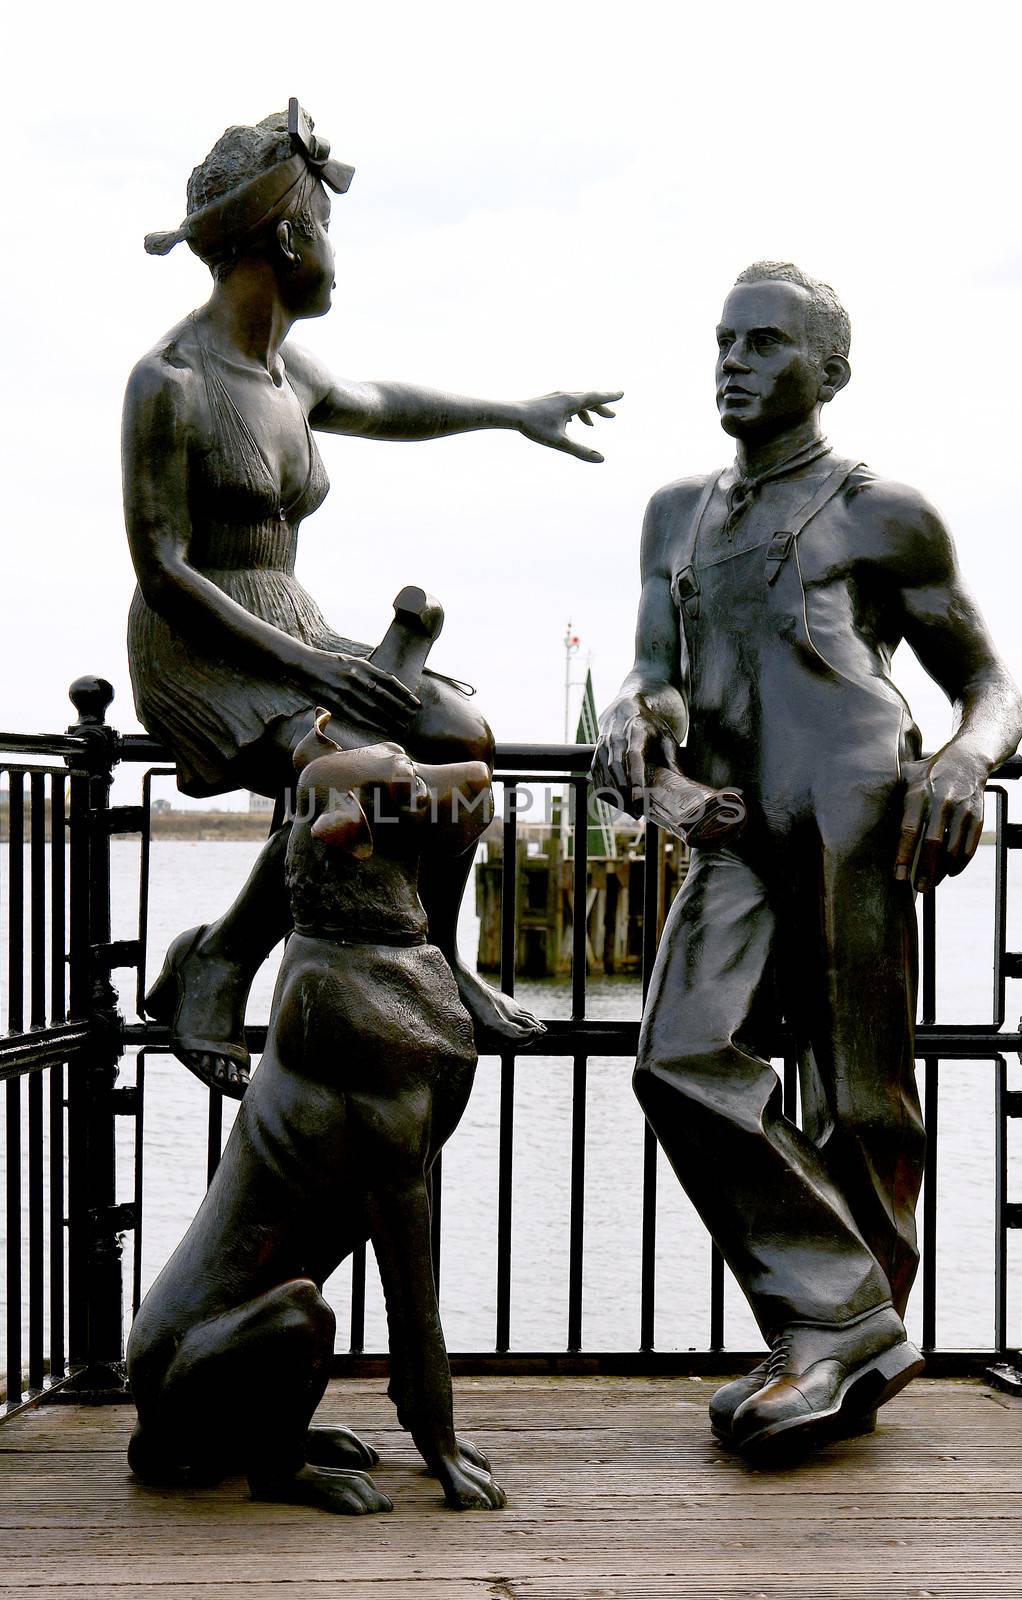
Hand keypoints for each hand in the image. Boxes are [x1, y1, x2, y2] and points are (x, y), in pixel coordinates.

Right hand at [299, 650, 420, 732]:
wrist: (304, 663)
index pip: (389, 681)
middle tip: (411, 718)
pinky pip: (356, 714)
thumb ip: (369, 671)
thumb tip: (388, 681)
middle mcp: (357, 676)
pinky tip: (380, 728)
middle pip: (384, 696)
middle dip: (400, 708)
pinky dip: (370, 722)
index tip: (415, 703)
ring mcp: (345, 689)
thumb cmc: (330, 662)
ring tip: (400, 726)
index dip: (404, 693)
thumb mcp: (352, 661)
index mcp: (363, 666)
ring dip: (388, 718)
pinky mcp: (335, 700)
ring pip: (372, 707)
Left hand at [516, 390, 621, 462]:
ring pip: (577, 401)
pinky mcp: (548, 401)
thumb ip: (581, 451)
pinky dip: (574, 411)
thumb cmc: (535, 427)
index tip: (622, 394)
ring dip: (587, 411)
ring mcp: (556, 397)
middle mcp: (565, 396)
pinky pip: (566, 404)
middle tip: (612, 415)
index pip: (596, 398)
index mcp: (571, 402)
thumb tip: (601, 459)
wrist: (512, 414)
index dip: (610, 397)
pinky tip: (571, 421)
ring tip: (592, 425)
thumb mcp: (560, 442)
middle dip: (601, 407)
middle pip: (588, 399)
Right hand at [592, 698, 675, 807]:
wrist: (625, 709)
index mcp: (636, 732)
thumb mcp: (666, 737)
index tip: (638, 798)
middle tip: (636, 813)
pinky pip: (596, 774)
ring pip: (604, 773)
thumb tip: (681, 783)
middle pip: (616, 769)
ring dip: (614, 794)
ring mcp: (603, 745)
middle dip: (624, 793)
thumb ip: (672, 759)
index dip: (635, 778)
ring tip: (628, 811)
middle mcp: (615, 738)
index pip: (633, 757)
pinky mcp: (596, 752)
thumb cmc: (650, 726)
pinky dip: (603, 789)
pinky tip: (614, 801)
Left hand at [895, 753, 987, 892]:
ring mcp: (960, 810)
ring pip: (952, 849)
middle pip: (932, 844)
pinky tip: (950, 872)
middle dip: (924, 870)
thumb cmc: (927, 772)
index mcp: (918, 794)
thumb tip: (858, 809)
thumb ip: (889, 793)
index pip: (909, 830)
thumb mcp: (906, 776)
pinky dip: (960, 863)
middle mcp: (941, 802)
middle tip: (918, 889)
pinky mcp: (976, 816)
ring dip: (942, 870)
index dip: (903, 855)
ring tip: (931, 883)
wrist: (967, 759)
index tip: (898, 876)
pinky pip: (969, 846)